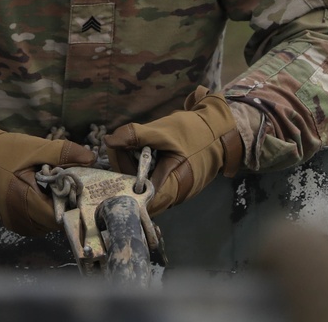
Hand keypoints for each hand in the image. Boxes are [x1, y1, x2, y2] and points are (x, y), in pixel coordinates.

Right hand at [0, 106, 94, 235]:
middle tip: (67, 183)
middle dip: (63, 205)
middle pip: (53, 223)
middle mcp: (19, 220)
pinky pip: (33, 221)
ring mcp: (12, 222)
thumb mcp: (35, 147)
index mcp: (25, 203)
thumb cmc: (3, 151)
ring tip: (53, 186)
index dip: (71, 203)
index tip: (77, 187)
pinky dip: (41, 210)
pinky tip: (41, 191)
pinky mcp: (8, 219)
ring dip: (52, 208)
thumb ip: (64, 153)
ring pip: (44, 224)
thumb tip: (92, 158)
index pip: (59, 217)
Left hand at [104, 87, 241, 215]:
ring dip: (133, 166)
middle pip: (136, 191)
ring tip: (134, 146)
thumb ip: (135, 136)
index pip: (134, 193)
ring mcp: (173, 192)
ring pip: (142, 185)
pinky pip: (151, 180)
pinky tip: (144, 151)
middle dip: (125, 167)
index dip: (120, 172)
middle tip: (123, 144)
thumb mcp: (163, 131)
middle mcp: (171, 197)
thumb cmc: (194, 132)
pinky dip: (144, 166)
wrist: (220, 130)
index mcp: (170, 189)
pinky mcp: (173, 184)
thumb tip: (108, 141)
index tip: (116, 149)